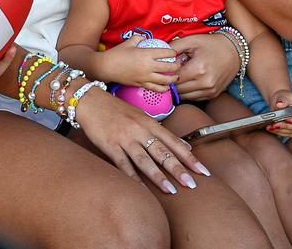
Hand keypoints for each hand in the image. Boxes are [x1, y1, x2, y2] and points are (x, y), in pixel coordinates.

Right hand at [74, 85, 210, 193]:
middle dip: (178, 169)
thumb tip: (184, 145)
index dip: (189, 157)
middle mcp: (140, 130)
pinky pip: (123, 164)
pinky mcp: (110, 146)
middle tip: (192, 184)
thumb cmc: (116, 109)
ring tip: (171, 190)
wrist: (89, 101)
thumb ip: (161, 131)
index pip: (174, 142)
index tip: (202, 170)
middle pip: (162, 152)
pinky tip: (142, 189)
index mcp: (149, 123)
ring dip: (159, 176)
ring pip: (145, 160)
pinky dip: (133, 177)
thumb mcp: (141, 116)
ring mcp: (124, 138)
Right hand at [100, 39, 178, 91]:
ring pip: (164, 80)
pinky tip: (166, 88)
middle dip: (176, 66)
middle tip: (179, 64)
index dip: (173, 52)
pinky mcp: (140, 84)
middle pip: (168, 67)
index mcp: (145, 54)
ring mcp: (144, 77)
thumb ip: (139, 38)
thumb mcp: (128, 42)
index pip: (165, 53)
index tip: (174, 53)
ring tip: (176, 78)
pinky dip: (162, 89)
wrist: (105, 67)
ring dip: (172, 79)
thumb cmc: (116, 53)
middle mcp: (147, 66)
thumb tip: (145, 38)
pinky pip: (155, 88)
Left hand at [169, 33, 237, 100]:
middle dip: (172, 81)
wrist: (234, 51)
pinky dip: (189, 91)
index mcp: (198, 69)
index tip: (166, 68)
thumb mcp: (192, 40)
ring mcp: (210, 90)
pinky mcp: (213, 94)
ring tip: (181, 76)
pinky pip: (194, 98)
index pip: (174, 79)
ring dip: (180, 88)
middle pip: (178, 89)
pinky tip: (189, 81)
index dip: (167, 73)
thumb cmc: (212, 44)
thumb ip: (174, 48)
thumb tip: (161, 57)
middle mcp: (205, 83)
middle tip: (172, 72)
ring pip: (185, 96)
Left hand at [266, 90, 291, 138]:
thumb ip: (283, 100)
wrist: (282, 102)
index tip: (287, 120)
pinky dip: (281, 132)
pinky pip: (290, 134)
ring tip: (271, 127)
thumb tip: (279, 105)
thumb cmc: (284, 97)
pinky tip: (272, 130)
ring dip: (282, 130)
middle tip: (275, 124)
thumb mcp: (283, 95)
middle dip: (286, 126)